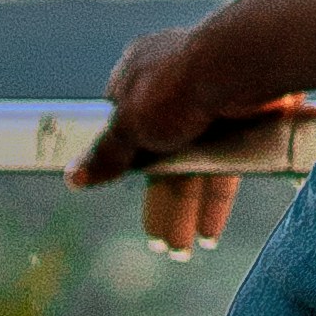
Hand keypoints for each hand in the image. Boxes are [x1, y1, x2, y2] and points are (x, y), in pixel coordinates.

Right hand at [68, 30, 307, 260]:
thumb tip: (72, 176)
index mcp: (137, 75)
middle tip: (163, 246)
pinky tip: (211, 230)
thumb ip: (106, 154)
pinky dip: (217, 196)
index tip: (126, 196)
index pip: (125, 128)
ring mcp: (210, 101)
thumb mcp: (130, 125)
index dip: (124, 168)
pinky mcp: (243, 116)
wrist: (244, 65)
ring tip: (184, 251)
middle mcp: (174, 87)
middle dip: (163, 204)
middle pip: (163, 155)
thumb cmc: (178, 85)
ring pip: (196, 163)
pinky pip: (227, 162)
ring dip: (189, 209)